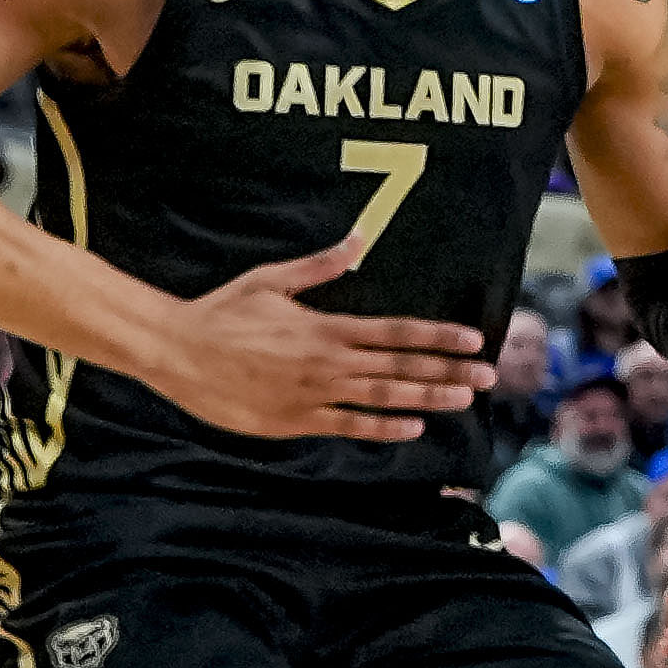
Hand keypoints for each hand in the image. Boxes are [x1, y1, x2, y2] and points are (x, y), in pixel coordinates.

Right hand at [128, 237, 495, 445]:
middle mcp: (328, 361)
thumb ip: (319, 266)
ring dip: (427, 398)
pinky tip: (412, 428)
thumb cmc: (222, 312)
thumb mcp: (271, 280)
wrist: (176, 351)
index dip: (438, 336)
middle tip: (490, 375)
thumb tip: (357, 239)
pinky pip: (347, 426)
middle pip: (401, 366)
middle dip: (448, 370)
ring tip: (464, 399)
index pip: (397, 331)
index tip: (474, 338)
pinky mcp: (294, 420)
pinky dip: (381, 428)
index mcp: (326, 326)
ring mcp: (313, 393)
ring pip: (382, 397)